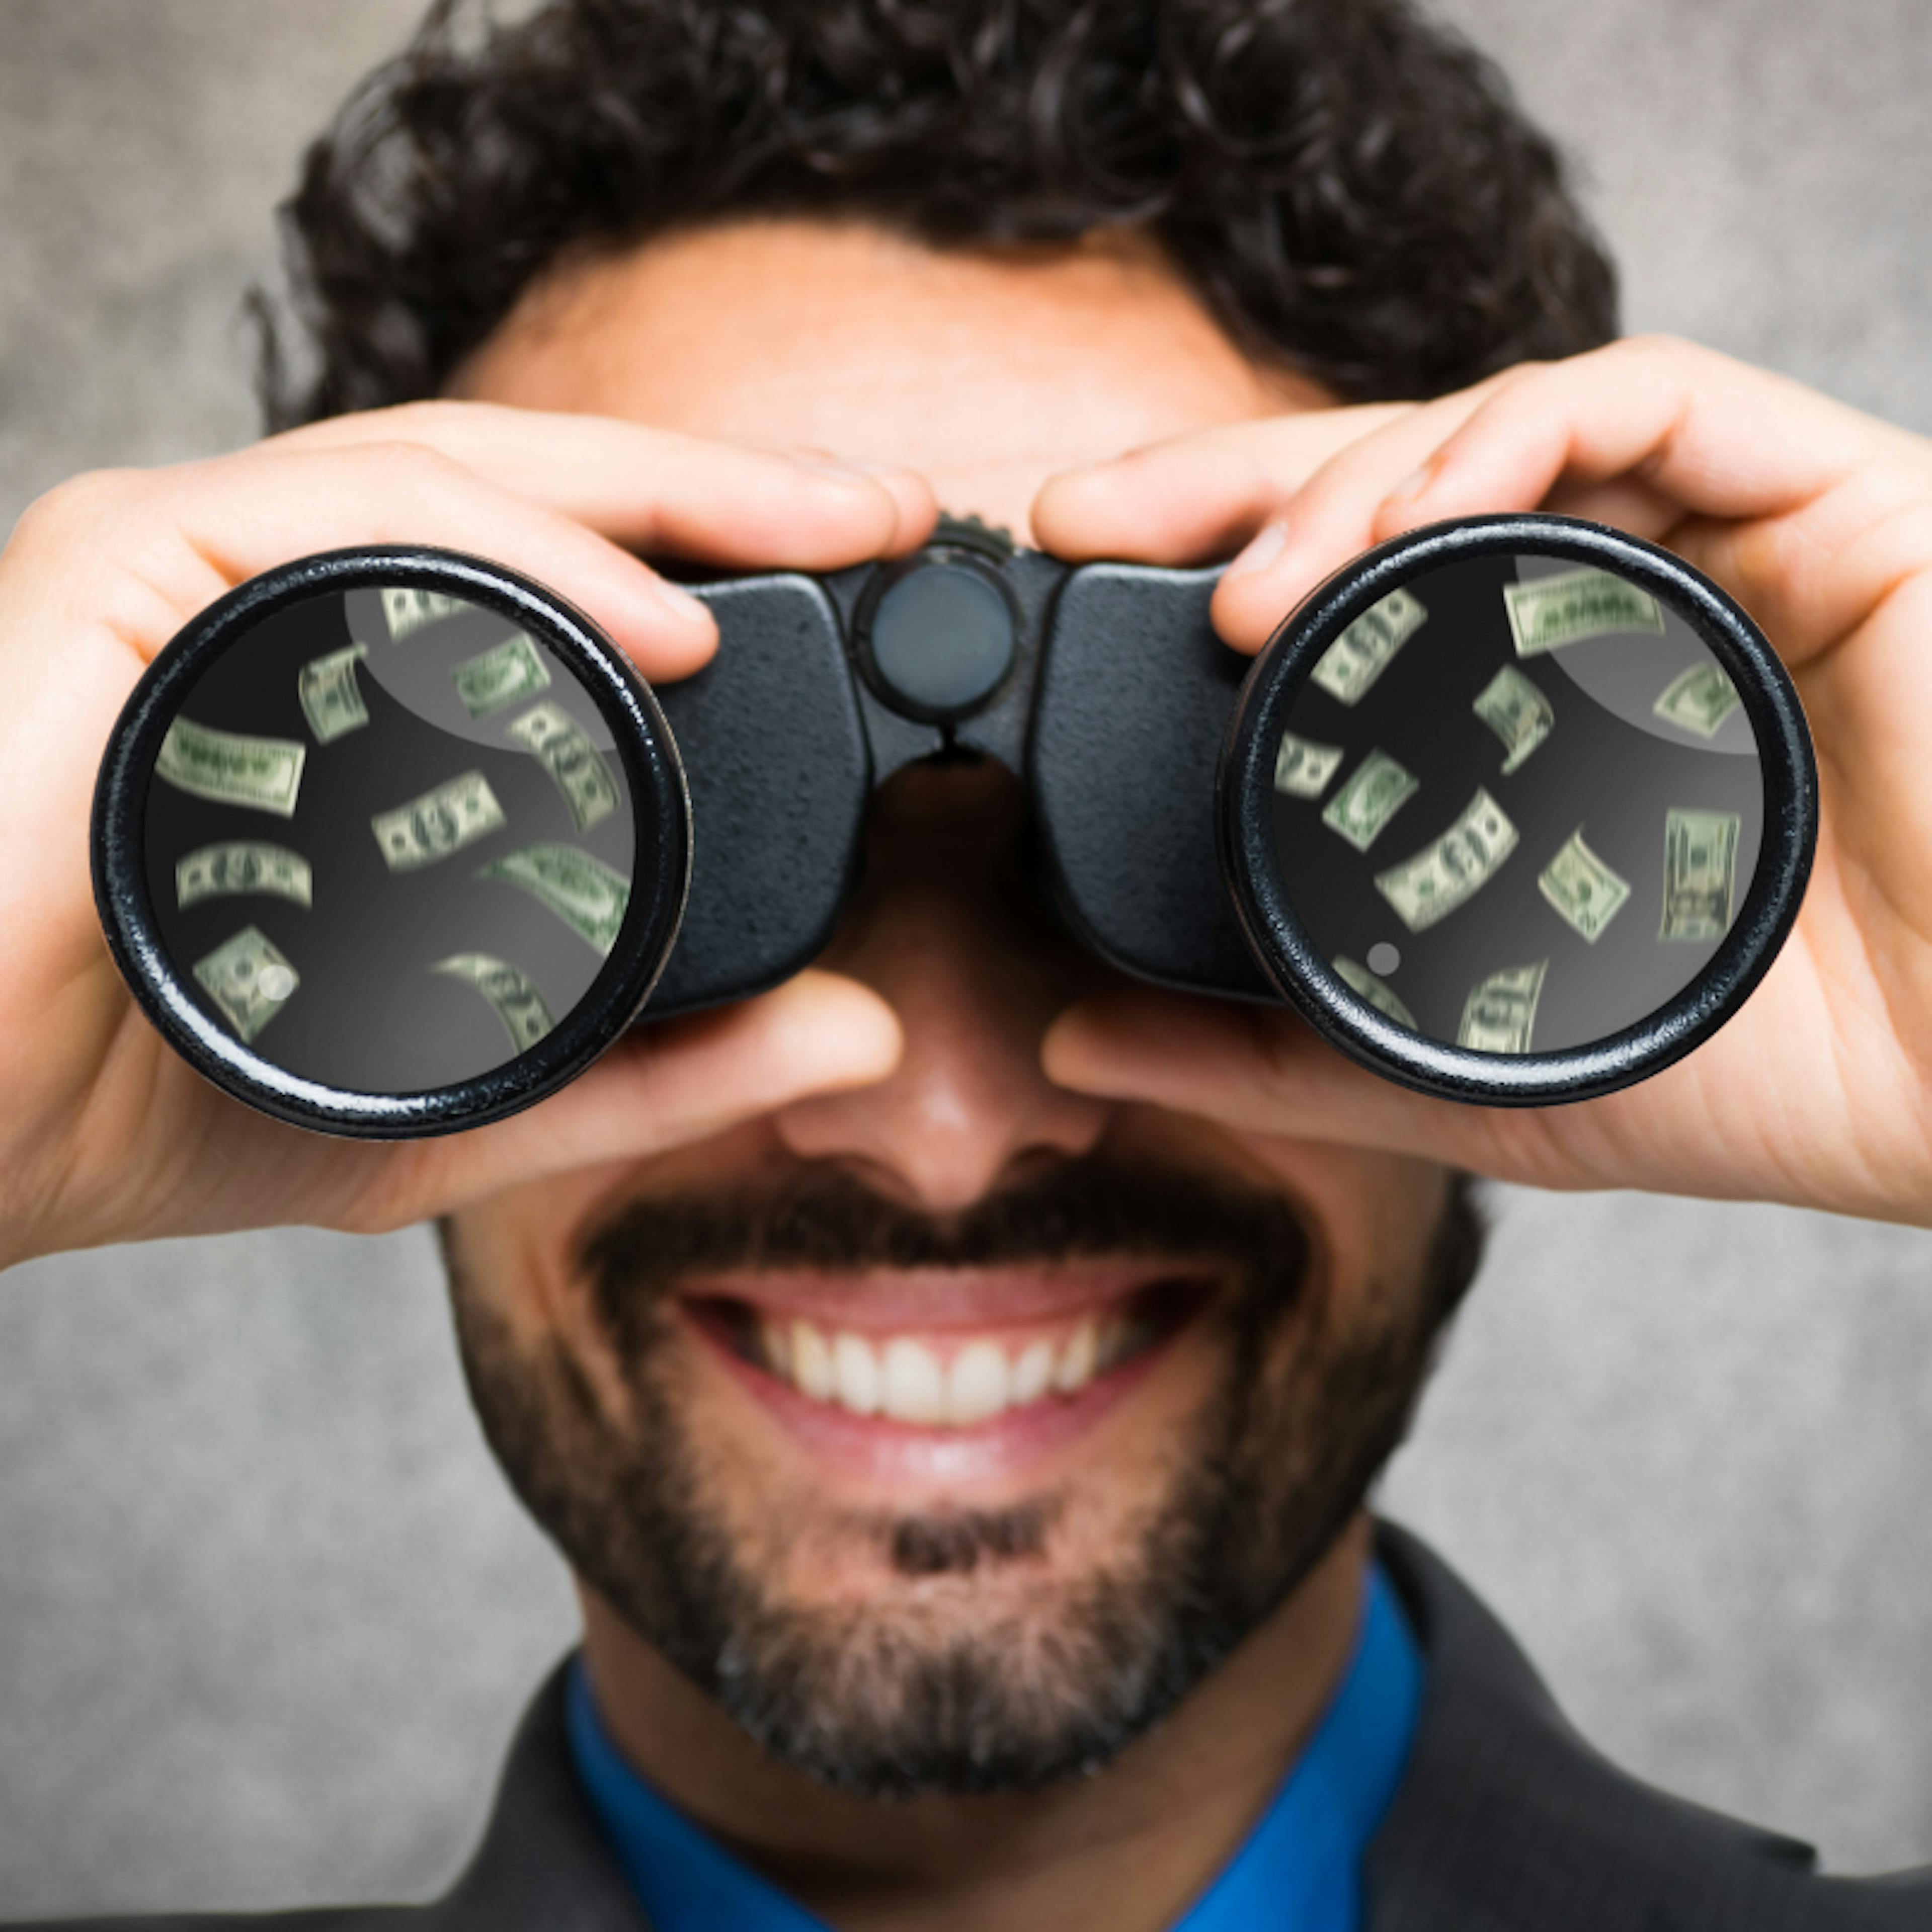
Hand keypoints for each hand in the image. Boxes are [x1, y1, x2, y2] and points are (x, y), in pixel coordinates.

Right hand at [0, 404, 930, 1266]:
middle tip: (888, 510)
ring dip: (657, 496)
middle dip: (727, 488)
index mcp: (343, 673)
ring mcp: (193, 561)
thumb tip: (863, 1035)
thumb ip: (668, 1066)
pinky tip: (656, 620)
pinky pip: (352, 521)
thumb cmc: (168, 1092)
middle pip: (535, 494)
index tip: (867, 569)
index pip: (556, 572)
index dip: (719, 551)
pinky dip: (519, 556)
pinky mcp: (124, 565)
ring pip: (460, 472)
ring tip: (817, 537)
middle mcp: (271, 592)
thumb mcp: (477, 1086)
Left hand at [1033, 337, 1931, 1225]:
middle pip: (1394, 486)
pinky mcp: (1829, 501)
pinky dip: (1518, 431)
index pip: (1348, 591)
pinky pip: (1657, 400)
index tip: (1085, 568)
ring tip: (1252, 585)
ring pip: (1502, 426)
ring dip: (1353, 479)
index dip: (1210, 559)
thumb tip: (1076, 1038)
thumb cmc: (1741, 1069)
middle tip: (1096, 515)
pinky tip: (1421, 506)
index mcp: (1533, 705)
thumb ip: (1267, 1052)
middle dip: (1231, 484)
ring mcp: (1720, 543)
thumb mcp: (1449, 1063)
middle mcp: (1616, 604)